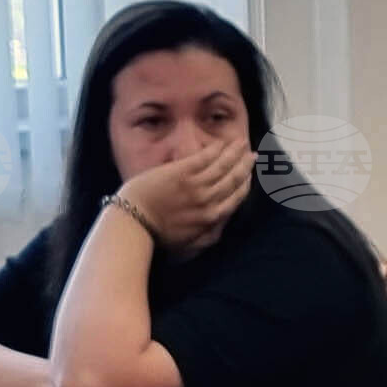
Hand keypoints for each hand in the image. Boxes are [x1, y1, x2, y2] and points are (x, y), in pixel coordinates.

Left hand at [117, 139, 254, 253]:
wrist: (135, 223)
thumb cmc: (158, 236)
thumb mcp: (190, 244)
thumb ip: (209, 234)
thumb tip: (223, 223)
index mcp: (212, 219)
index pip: (236, 197)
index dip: (246, 183)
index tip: (251, 173)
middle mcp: (209, 201)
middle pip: (234, 179)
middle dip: (245, 164)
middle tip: (252, 153)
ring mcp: (196, 185)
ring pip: (223, 165)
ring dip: (235, 152)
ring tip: (242, 142)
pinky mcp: (182, 172)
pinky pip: (205, 157)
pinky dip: (216, 149)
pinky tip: (222, 142)